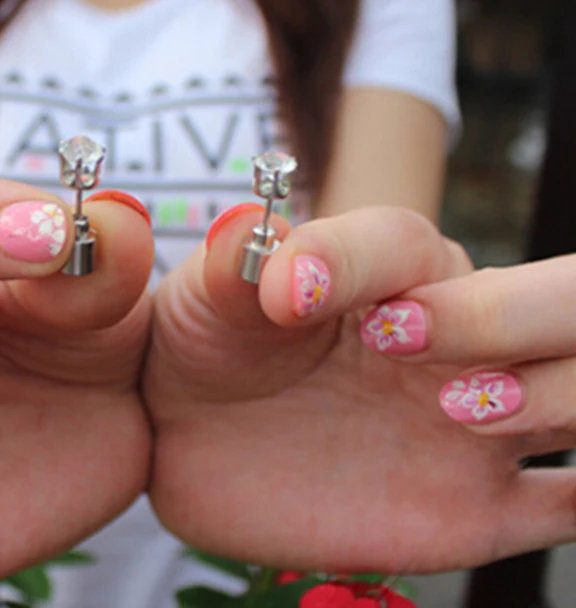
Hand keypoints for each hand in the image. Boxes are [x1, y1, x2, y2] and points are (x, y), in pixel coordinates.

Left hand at [146, 205, 575, 573]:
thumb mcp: (205, 300)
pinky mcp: (477, 506)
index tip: (289, 296)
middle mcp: (452, 335)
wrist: (198, 446)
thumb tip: (248, 230)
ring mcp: (476, 421)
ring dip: (556, 392)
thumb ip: (231, 263)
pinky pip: (570, 502)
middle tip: (404, 341)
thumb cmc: (207, 350)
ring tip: (459, 410)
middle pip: (556, 299)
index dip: (355, 262)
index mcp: (383, 272)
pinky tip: (558, 481)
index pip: (405, 244)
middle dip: (509, 314)